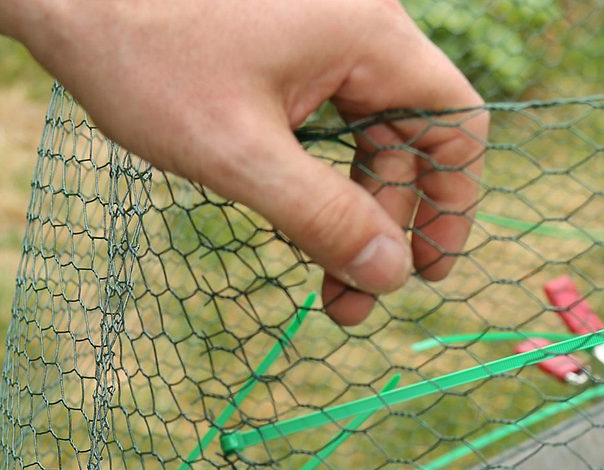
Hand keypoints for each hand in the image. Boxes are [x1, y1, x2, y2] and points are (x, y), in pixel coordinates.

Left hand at [0, 0, 485, 324]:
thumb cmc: (147, 58)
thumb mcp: (240, 156)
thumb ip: (323, 217)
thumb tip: (391, 276)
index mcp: (367, 35)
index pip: (456, 123)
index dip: (453, 204)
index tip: (427, 274)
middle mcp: (355, 29)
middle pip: (409, 141)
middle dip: (385, 229)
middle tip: (349, 307)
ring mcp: (317, 39)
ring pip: (363, 140)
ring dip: (347, 217)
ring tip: (321, 289)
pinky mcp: (281, 53)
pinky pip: (323, 126)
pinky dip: (314, 183)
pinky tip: (288, 231)